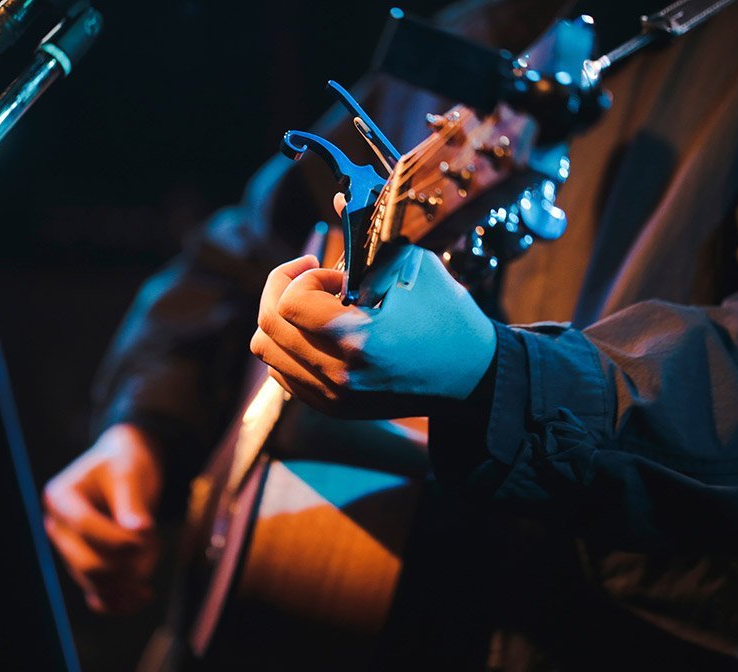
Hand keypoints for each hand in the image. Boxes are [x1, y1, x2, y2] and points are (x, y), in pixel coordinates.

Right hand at [42, 423, 162, 613]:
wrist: (127, 470)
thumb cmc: (126, 464)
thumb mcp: (131, 473)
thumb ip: (133, 502)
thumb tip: (138, 532)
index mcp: (60, 497)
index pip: (84, 526)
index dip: (118, 537)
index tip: (149, 534)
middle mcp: (57, 527)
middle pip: (88, 563)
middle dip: (130, 560)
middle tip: (157, 541)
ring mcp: (69, 552)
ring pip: (98, 583)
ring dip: (134, 575)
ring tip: (156, 548)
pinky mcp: (85, 569)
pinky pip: (99, 597)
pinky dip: (121, 602)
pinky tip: (145, 595)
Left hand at [249, 245, 495, 417]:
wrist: (470, 375)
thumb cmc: (447, 317)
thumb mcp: (415, 267)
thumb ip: (372, 236)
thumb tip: (339, 198)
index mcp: (359, 341)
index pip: (289, 304)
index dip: (306, 278)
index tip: (336, 273)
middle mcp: (339, 375)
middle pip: (268, 327)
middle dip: (281, 289)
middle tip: (309, 276)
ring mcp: (333, 397)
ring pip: (266, 351)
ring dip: (281, 319)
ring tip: (314, 306)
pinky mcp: (332, 407)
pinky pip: (281, 373)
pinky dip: (287, 345)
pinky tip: (316, 331)